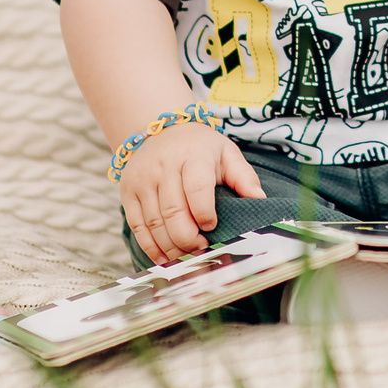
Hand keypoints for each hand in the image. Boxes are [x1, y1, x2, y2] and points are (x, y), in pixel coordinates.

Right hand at [119, 123, 265, 263]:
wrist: (161, 130)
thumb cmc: (201, 148)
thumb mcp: (226, 153)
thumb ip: (243, 177)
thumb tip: (260, 200)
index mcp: (192, 156)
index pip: (196, 189)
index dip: (204, 213)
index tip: (211, 227)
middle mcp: (163, 167)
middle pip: (173, 212)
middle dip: (188, 238)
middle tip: (201, 249)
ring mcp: (142, 180)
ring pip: (154, 223)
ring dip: (171, 246)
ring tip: (186, 256)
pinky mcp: (128, 193)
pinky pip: (137, 226)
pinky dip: (150, 246)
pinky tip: (164, 257)